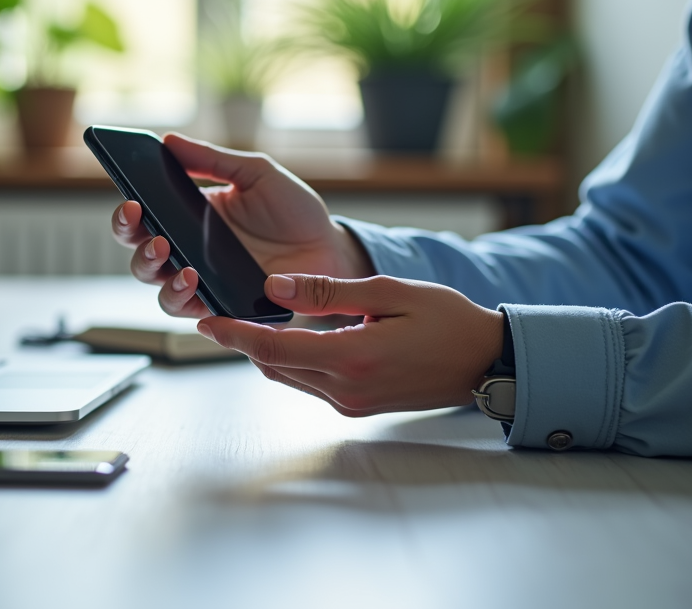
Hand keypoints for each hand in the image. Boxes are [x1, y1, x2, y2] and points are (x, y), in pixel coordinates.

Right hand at [111, 134, 372, 317]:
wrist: (330, 248)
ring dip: (152, 268)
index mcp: (189, 217)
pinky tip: (193, 279)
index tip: (129, 197)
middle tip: (142, 219)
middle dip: (131, 236)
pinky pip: (191, 310)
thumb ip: (213, 160)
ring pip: (157, 286)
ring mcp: (204, 283)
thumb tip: (169, 140)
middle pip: (139, 251)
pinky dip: (184, 296)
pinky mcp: (223, 308)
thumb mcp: (256, 174)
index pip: (143, 216)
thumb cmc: (294, 211)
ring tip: (167, 249)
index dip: (126, 210)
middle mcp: (188, 253)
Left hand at [196, 274, 503, 415]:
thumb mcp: (388, 293)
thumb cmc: (447, 321)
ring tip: (243, 321)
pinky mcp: (357, 405)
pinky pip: (309, 383)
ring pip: (288, 377)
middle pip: (273, 367)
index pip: (274, 350)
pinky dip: (289, 361)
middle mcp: (346, 389)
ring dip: (263, 353)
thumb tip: (275, 286)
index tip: (206, 320)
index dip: (234, 335)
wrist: (486, 362)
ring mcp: (351, 403)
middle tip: (215, 313)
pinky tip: (285, 337)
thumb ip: (329, 291)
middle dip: (241, 342)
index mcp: (353, 359)